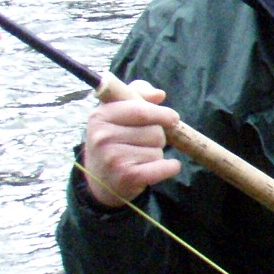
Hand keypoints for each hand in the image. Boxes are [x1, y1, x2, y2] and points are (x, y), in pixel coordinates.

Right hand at [82, 80, 181, 206]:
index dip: (162, 114)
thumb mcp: (118, 111)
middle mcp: (103, 136)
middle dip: (157, 137)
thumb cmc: (115, 139)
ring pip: (158, 150)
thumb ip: (138, 93)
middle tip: (141, 144)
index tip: (172, 119)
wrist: (101, 180)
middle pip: (154, 131)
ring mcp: (113, 158)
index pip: (141, 110)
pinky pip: (165, 167)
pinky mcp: (127, 177)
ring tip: (138, 158)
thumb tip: (159, 95)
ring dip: (156, 154)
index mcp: (100, 116)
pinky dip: (169, 167)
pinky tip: (156, 169)